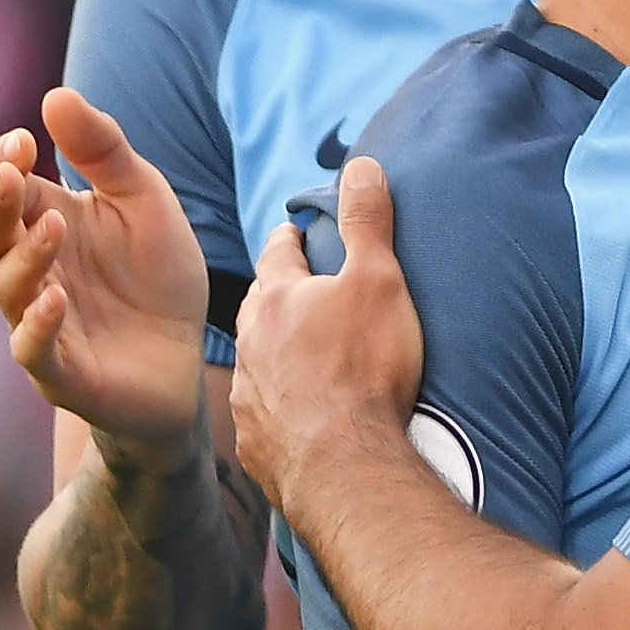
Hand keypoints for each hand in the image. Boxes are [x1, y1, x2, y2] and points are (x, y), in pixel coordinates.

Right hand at [0, 88, 212, 456]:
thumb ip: (104, 151)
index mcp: (44, 222)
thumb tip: (55, 94)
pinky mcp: (62, 371)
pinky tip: (54, 300)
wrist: (185, 360)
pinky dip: (37, 326)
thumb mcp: (144, 200)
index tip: (23, 139)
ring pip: (8, 288)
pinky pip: (33, 350)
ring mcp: (39, 322)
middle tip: (10, 172)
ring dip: (25, 256)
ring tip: (52, 227)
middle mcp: (31, 270)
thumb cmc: (156, 276)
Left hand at [230, 156, 425, 519]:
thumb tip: (360, 164)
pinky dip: (279, 406)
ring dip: (274, 352)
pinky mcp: (256, 442)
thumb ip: (367, 222)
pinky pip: (264, 413)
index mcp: (279, 300)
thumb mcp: (379, 281)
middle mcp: (251, 343)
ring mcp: (249, 395)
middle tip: (296, 288)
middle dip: (277, 294)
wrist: (344, 465)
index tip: (295, 232)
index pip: (277, 255)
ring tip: (298, 355)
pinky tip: (297, 415)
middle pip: (259, 306)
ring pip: (256, 360)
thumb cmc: (365, 368)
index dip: (288, 240)